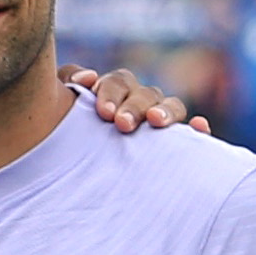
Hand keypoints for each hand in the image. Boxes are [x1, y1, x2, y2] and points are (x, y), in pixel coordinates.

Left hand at [64, 64, 208, 137]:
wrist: (66, 177)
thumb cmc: (61, 139)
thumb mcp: (56, 112)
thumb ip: (65, 86)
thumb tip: (88, 77)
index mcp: (113, 94)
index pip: (118, 82)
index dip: (111, 91)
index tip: (102, 112)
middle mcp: (139, 104)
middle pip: (145, 94)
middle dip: (134, 106)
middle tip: (122, 124)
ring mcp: (158, 123)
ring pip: (171, 106)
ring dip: (165, 111)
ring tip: (155, 122)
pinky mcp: (173, 145)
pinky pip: (192, 134)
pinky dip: (197, 128)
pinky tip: (199, 127)